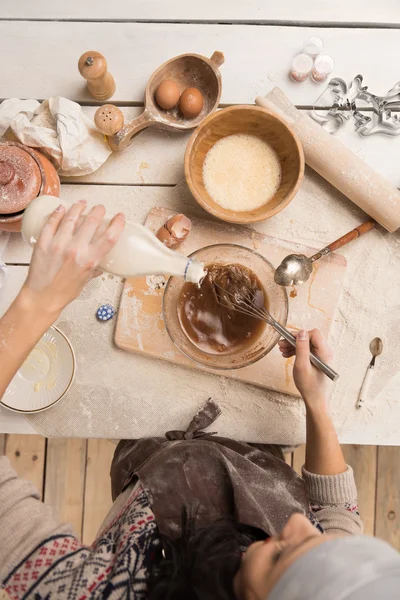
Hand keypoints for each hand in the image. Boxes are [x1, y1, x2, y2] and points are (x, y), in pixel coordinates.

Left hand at [22, 201, 124, 316]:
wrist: (42, 297)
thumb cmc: (64, 292)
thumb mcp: (86, 280)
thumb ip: (95, 268)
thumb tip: (101, 263)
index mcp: (89, 261)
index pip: (110, 236)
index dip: (118, 224)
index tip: (120, 217)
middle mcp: (75, 251)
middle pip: (91, 221)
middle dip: (98, 210)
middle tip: (100, 208)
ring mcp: (58, 245)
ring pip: (71, 217)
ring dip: (79, 207)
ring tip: (82, 203)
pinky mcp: (43, 242)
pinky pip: (51, 222)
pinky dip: (58, 213)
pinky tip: (62, 208)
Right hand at [278, 329, 333, 407]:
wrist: (316, 400)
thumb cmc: (310, 386)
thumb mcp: (302, 366)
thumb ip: (301, 348)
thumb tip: (301, 332)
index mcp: (325, 353)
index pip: (314, 334)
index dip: (300, 335)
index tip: (288, 340)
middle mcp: (326, 353)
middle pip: (310, 338)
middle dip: (295, 340)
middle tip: (281, 345)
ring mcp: (323, 357)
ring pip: (307, 344)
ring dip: (294, 346)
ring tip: (282, 351)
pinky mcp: (319, 360)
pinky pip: (308, 351)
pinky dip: (298, 352)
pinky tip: (288, 355)